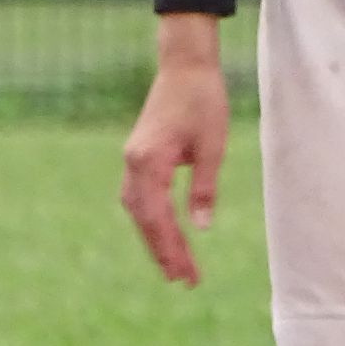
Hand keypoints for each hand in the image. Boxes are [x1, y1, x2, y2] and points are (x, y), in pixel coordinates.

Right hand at [120, 17, 230, 286]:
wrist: (185, 64)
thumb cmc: (202, 101)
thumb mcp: (212, 146)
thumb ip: (203, 188)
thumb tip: (201, 228)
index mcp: (149, 162)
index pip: (157, 218)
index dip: (171, 249)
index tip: (186, 275)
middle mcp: (133, 163)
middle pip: (143, 219)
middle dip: (162, 251)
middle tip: (183, 281)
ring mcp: (132, 159)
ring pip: (137, 210)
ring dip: (154, 238)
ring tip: (175, 265)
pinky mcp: (138, 154)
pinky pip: (138, 196)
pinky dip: (150, 218)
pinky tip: (164, 233)